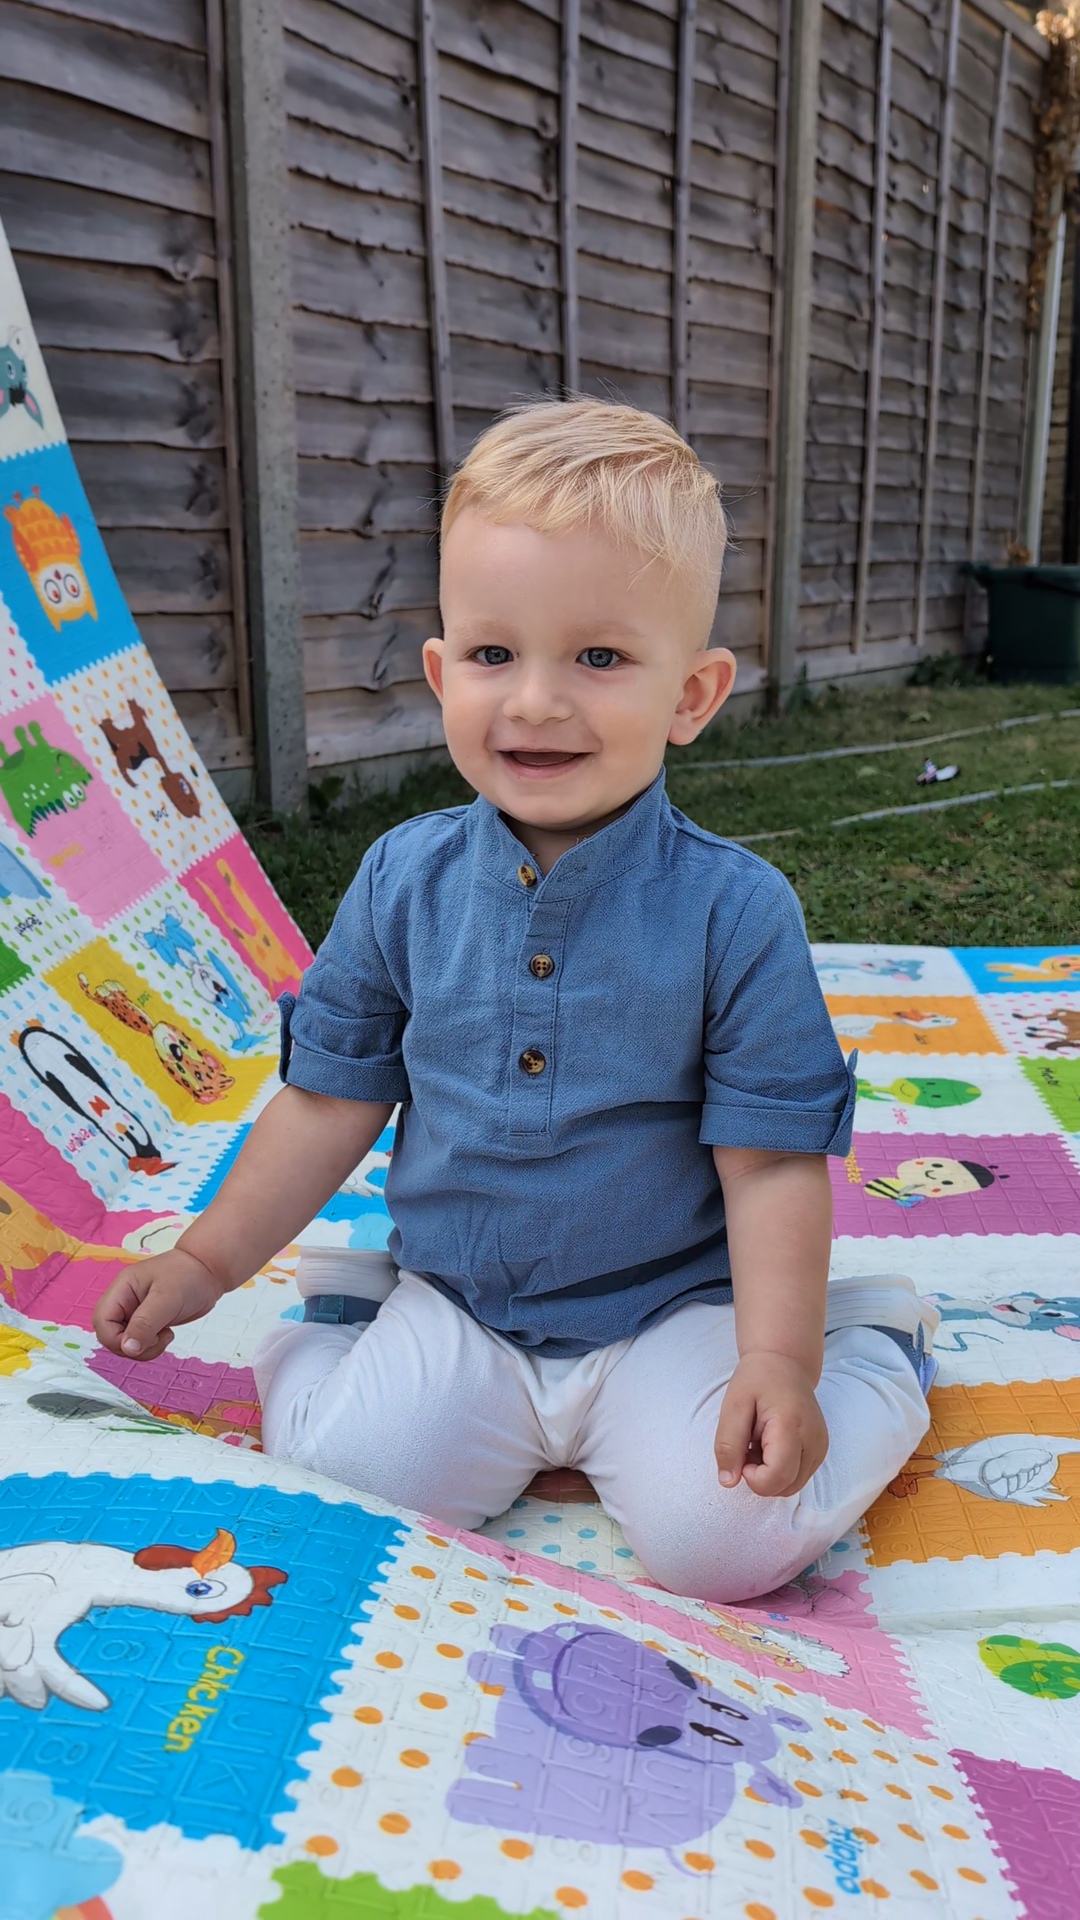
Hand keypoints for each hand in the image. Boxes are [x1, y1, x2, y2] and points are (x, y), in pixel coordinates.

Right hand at [92, 1248, 226, 1361]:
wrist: (208, 1271)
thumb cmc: (188, 1275)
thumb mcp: (167, 1298)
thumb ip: (145, 1323)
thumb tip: (127, 1348)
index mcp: (121, 1289)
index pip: (102, 1321)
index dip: (116, 1339)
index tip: (142, 1341)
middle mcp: (124, 1302)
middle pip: (110, 1336)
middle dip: (132, 1347)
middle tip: (158, 1339)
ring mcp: (134, 1313)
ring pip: (124, 1343)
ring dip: (144, 1349)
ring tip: (166, 1336)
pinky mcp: (146, 1322)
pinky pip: (139, 1343)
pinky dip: (151, 1347)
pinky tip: (167, 1334)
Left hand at [714, 1352, 827, 1497]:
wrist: (785, 1362)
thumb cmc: (757, 1379)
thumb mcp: (733, 1406)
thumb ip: (728, 1445)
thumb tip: (728, 1482)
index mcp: (791, 1426)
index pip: (776, 1478)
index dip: (752, 1477)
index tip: (743, 1453)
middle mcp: (814, 1441)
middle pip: (784, 1487)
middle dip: (759, 1477)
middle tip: (749, 1445)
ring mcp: (820, 1448)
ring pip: (791, 1486)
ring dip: (769, 1475)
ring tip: (759, 1444)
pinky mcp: (820, 1451)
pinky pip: (797, 1477)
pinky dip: (780, 1471)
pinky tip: (770, 1446)